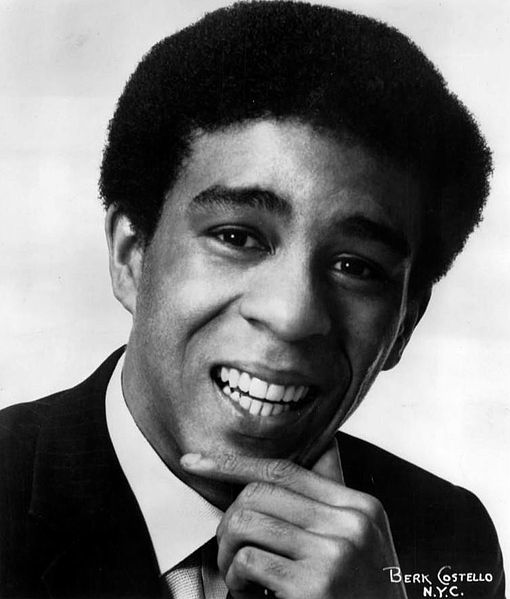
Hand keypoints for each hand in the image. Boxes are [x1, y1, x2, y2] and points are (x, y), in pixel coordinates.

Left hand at [181, 442, 406, 598]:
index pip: (286, 468)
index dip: (234, 463)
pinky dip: (235, 580)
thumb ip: (331, 501)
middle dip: (229, 520)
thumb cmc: (361, 594)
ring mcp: (334, 553)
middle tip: (228, 550)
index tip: (195, 461)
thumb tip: (321, 448)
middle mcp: (351, 523)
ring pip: (246, 523)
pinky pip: (247, 561)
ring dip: (227, 553)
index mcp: (360, 505)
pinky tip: (250, 595)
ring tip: (238, 575)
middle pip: (260, 493)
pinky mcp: (313, 587)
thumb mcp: (359, 540)